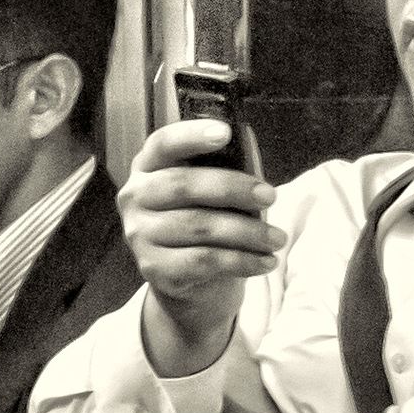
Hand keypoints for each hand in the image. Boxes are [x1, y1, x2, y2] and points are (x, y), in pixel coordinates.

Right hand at [118, 121, 284, 374]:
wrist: (190, 279)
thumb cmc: (206, 219)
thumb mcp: (215, 190)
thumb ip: (228, 164)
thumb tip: (246, 137)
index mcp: (148, 166)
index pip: (163, 144)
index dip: (192, 136)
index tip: (226, 133)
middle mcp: (135, 197)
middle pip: (183, 185)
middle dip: (233, 189)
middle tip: (271, 196)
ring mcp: (139, 234)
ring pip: (198, 227)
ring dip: (247, 232)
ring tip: (277, 239)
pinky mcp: (153, 268)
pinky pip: (203, 261)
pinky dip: (241, 261)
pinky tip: (265, 261)